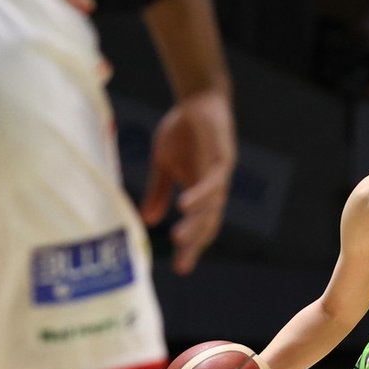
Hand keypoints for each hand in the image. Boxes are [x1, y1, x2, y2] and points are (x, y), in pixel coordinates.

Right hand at [140, 89, 235, 274]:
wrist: (200, 100)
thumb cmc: (183, 132)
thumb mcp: (164, 165)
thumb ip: (159, 192)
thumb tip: (147, 221)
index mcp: (202, 195)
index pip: (200, 227)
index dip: (192, 248)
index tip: (180, 269)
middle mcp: (214, 190)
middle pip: (208, 224)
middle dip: (195, 245)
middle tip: (182, 265)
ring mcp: (220, 176)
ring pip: (211, 207)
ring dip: (195, 223)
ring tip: (178, 239)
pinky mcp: (222, 158)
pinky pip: (212, 181)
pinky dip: (200, 194)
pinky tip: (185, 206)